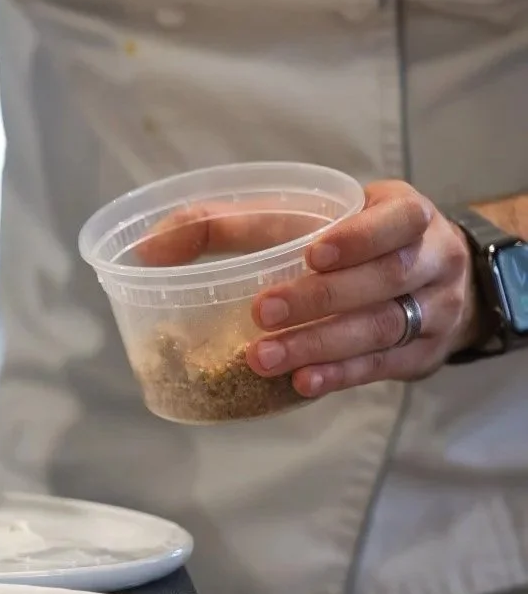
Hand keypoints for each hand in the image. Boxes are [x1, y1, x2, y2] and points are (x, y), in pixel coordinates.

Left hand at [247, 181, 478, 397]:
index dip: (359, 237)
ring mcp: (436, 310)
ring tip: (264, 358)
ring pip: (382, 327)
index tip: (311, 255)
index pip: (398, 219)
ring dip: (319, 344)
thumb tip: (157, 244)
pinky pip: (382, 366)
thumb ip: (234, 224)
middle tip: (262, 313)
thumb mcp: (308, 216)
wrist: (429, 282)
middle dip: (320, 298)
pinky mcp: (423, 354)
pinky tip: (301, 382)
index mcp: (406, 212)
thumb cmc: (349, 243)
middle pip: (385, 278)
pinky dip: (339, 375)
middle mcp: (433, 258)